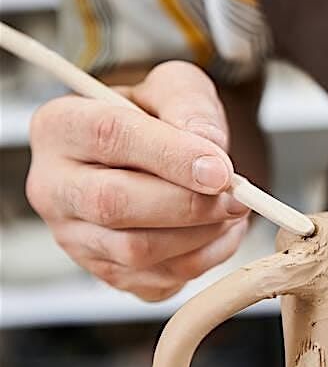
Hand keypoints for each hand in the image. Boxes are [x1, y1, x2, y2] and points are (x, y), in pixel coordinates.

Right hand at [27, 61, 249, 300]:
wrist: (155, 154)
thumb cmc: (157, 117)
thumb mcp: (175, 86)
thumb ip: (190, 106)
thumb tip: (209, 151)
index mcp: (60, 126)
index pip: (109, 137)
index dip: (170, 155)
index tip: (219, 169)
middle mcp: (53, 186)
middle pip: (113, 204)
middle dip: (187, 204)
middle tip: (235, 196)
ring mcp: (73, 237)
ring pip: (134, 251)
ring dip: (199, 235)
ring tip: (230, 209)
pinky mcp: (104, 272)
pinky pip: (155, 280)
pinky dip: (201, 259)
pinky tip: (217, 231)